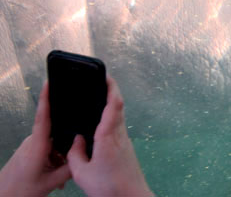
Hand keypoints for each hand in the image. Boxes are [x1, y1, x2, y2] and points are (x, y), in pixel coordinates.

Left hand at [0, 82, 70, 196]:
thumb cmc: (23, 189)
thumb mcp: (51, 182)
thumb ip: (70, 168)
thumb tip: (85, 154)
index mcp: (38, 145)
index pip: (43, 117)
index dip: (45, 99)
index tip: (48, 82)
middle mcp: (34, 141)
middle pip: (56, 132)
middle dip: (68, 142)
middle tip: (78, 152)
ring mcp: (31, 146)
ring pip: (53, 143)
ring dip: (60, 157)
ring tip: (63, 176)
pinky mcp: (30, 152)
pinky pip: (48, 150)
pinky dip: (54, 160)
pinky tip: (57, 175)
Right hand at [67, 76, 152, 196]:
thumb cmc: (109, 187)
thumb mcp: (82, 173)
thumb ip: (75, 153)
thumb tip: (76, 139)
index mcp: (108, 136)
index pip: (114, 104)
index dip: (111, 87)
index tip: (105, 75)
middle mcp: (120, 134)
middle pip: (119, 105)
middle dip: (111, 90)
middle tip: (100, 79)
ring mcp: (125, 140)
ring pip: (120, 115)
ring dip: (112, 103)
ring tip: (99, 96)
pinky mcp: (126, 147)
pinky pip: (118, 125)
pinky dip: (111, 116)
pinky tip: (102, 121)